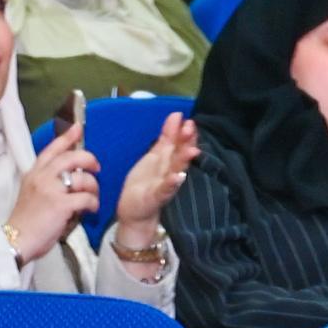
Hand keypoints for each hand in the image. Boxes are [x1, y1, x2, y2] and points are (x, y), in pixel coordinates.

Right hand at [6, 97, 97, 260]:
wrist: (16, 240)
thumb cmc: (26, 223)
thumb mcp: (32, 194)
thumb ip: (47, 183)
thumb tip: (70, 180)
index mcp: (34, 173)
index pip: (52, 149)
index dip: (67, 137)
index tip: (78, 127)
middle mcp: (42, 177)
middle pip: (71, 157)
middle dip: (89, 159)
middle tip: (96, 168)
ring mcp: (51, 190)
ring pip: (82, 178)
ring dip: (93, 188)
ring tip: (92, 198)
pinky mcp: (60, 205)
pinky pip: (86, 198)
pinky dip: (93, 204)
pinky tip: (91, 210)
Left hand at [110, 109, 197, 231]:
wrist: (135, 213)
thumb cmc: (146, 184)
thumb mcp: (155, 156)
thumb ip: (166, 137)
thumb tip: (177, 115)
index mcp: (169, 161)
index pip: (180, 144)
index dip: (184, 133)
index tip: (188, 120)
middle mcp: (171, 172)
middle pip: (181, 155)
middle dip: (186, 142)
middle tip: (190, 128)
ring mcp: (166, 186)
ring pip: (177, 170)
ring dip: (184, 161)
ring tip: (191, 151)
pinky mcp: (157, 198)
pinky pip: (166, 190)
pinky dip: (172, 184)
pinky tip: (177, 177)